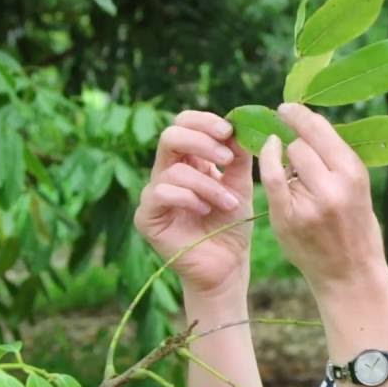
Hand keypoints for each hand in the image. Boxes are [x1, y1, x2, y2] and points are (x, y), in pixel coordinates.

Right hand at [133, 110, 253, 297]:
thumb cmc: (232, 225)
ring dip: (208, 184)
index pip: (184, 124)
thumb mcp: (241, 185)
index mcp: (188, 161)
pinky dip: (188, 198)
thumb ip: (238, 157)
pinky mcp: (147, 217)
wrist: (227, 264)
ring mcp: (154, 194)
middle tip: (226, 158)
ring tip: (229, 203)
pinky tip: (204, 211)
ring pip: (174, 170)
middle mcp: (167, 173)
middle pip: (170, 136)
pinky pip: (161, 192)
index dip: (203, 121)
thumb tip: (237, 127)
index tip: (228, 130)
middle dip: (201, 142)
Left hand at [257, 103, 387, 293]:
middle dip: (293, 138)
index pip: (322, 131)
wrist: (350, 274)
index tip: (287, 108)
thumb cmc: (356, 228)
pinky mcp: (287, 218)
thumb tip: (308, 125)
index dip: (301, 116)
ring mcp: (309, 203)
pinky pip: (271, 177)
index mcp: (354, 174)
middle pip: (302, 142)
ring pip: (287, 157)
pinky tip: (269, 153)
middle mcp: (333, 186)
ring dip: (285, 155)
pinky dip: (268, 161)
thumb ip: (336, 160)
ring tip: (292, 166)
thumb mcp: (358, 189)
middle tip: (287, 137)